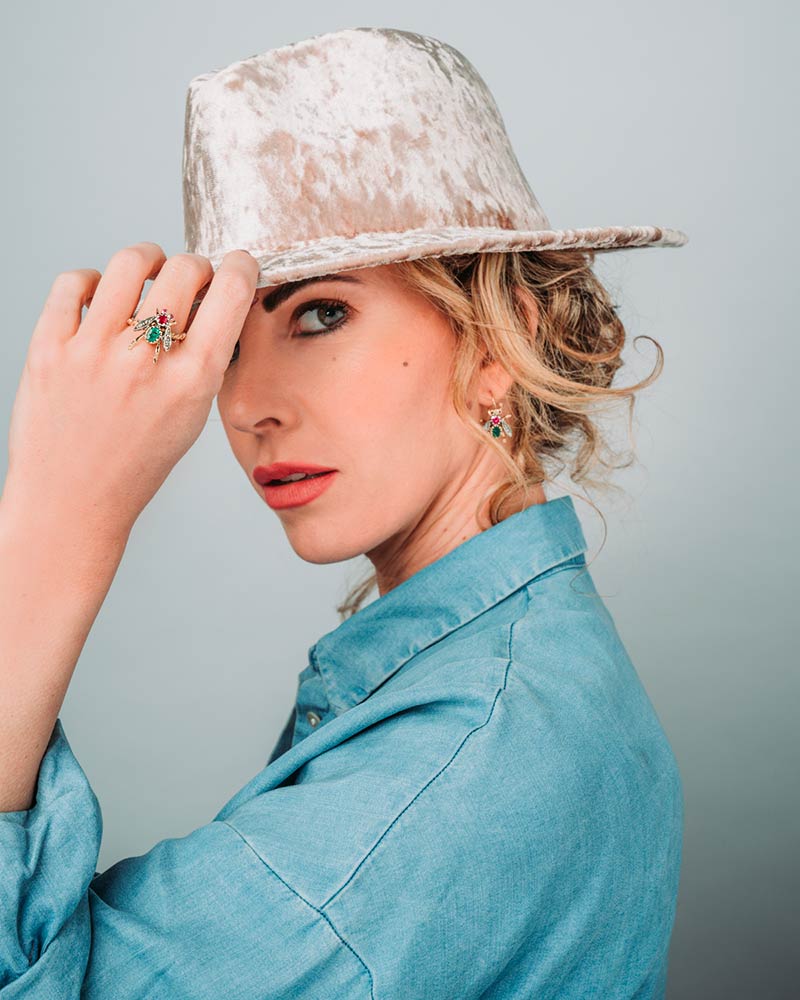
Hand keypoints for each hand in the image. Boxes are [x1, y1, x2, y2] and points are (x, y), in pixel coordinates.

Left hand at [1, 242, 258, 540]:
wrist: (71, 500)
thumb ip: (204, 362)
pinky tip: (99, 297)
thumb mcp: (191, 418)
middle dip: (194, 266)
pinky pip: (74, 282)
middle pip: (183, 269)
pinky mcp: (48, 348)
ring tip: (146, 272)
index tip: (236, 264)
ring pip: (129, 264)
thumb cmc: (134, 464)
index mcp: (191, 383)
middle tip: (189, 277)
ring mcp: (92, 352)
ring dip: (146, 259)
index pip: (229, 294)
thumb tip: (211, 302)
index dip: (239, 267)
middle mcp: (144, 363)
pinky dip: (91, 280)